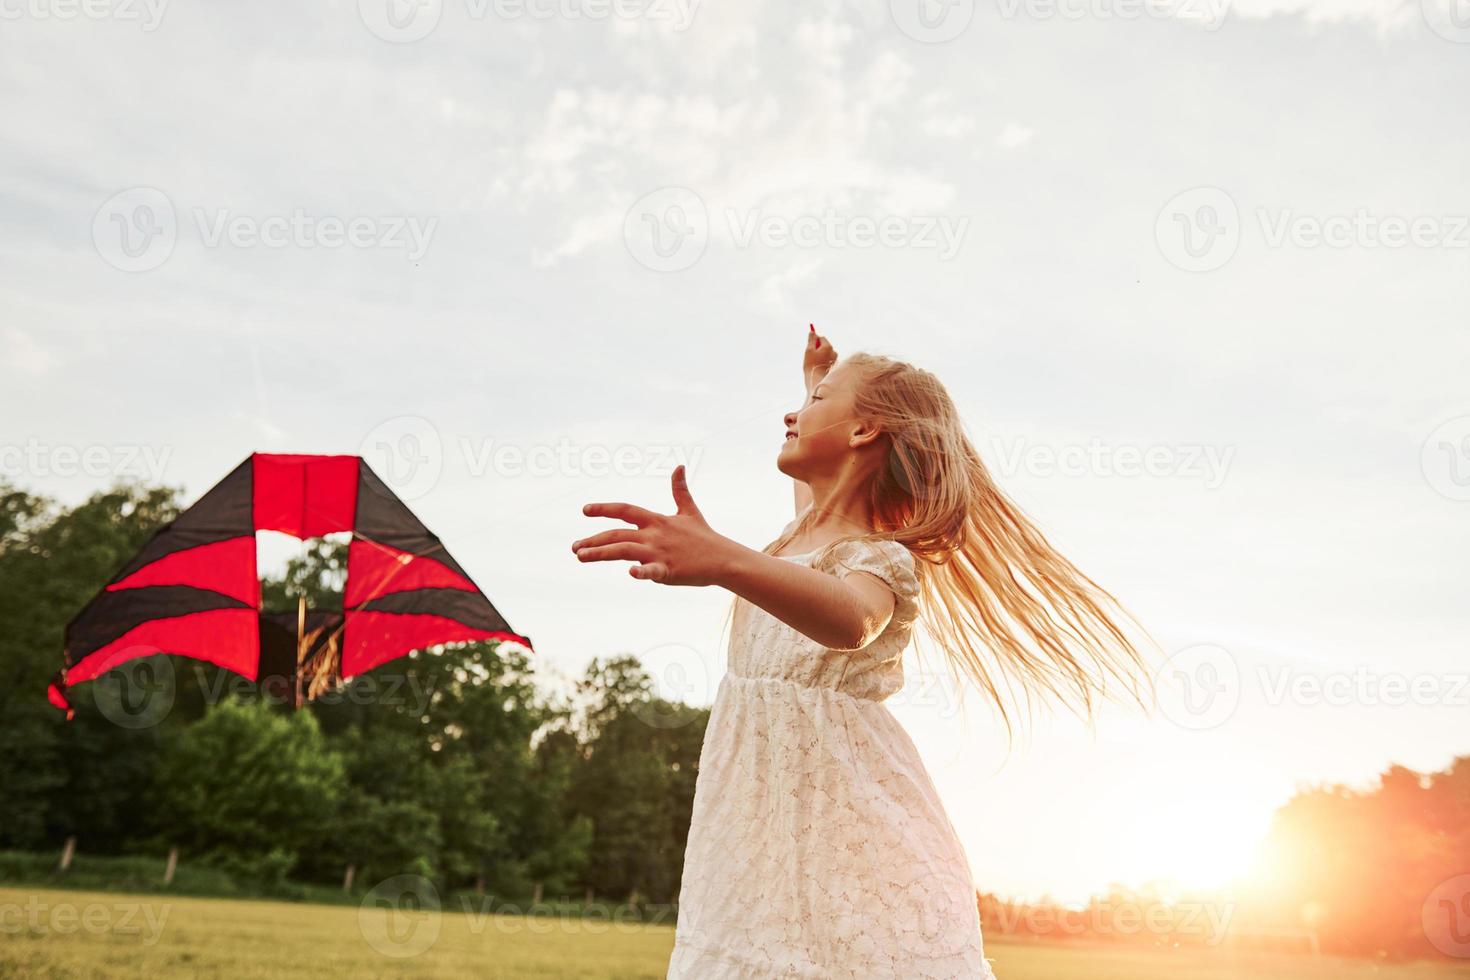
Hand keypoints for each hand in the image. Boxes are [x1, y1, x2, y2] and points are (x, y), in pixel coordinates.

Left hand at [573, 465, 732, 585]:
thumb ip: (680, 490)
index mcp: (657, 520)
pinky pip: (653, 572)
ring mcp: (660, 553)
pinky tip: (630, 573)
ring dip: (601, 553)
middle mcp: (654, 535)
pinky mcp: (669, 571)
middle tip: (574, 548)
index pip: (625, 510)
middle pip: (617, 533)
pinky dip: (642, 572)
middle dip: (594, 539)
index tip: (585, 510)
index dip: (604, 508)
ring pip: (624, 550)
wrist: (724, 559)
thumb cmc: (704, 537)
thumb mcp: (690, 510)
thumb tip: (679, 465)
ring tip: (580, 557)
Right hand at [803, 323, 836, 391]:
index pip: (821, 338)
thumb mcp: (809, 351)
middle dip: (817, 348)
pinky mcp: (834, 368)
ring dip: (820, 356)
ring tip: (813, 364)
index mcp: (828, 347)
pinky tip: (818, 369)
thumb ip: (811, 340)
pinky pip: (828, 361)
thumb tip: (812, 331)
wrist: (817, 382)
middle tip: (810, 356)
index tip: (809, 344)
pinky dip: (823, 363)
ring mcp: (835, 361)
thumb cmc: (811, 366)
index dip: (815, 340)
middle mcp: (834, 352)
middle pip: (825, 346)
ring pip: (826, 354)